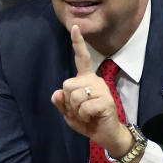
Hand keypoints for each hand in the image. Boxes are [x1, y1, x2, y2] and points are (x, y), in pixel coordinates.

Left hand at [50, 25, 131, 156]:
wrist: (106, 135)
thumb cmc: (88, 121)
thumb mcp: (69, 113)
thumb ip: (61, 103)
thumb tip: (57, 93)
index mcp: (86, 80)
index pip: (81, 59)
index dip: (78, 44)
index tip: (75, 27)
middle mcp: (95, 80)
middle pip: (67, 84)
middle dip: (68, 102)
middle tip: (79, 110)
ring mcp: (102, 90)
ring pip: (75, 96)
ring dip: (75, 110)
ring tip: (86, 114)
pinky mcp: (106, 101)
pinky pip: (84, 107)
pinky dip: (83, 116)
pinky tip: (92, 117)